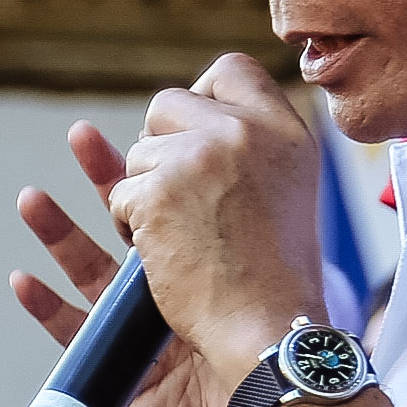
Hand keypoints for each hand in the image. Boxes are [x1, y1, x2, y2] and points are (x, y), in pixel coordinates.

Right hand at [12, 125, 268, 406]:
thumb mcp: (274, 314)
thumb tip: (288, 192)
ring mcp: (139, 333)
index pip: (185, 205)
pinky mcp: (114, 374)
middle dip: (106, 180)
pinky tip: (24, 280)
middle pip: (133, 225)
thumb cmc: (273, 389)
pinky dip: (45, 308)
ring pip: (90, 272)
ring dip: (58, 233)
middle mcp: (173, 294)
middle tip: (83, 136)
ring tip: (30, 197)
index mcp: (213, 270)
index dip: (167, 170)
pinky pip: (71, 337)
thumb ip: (270, 262)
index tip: (161, 127)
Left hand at [106, 54, 331, 367]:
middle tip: (177, 196)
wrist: (274, 335)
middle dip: (159, 148)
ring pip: (138, 154)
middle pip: (169, 104)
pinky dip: (128, 227)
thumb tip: (208, 120)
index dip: (203, 97)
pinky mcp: (157, 196)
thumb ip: (254, 153)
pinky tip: (160, 255)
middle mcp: (244, 133)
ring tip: (180, 239)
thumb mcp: (288, 196)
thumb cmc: (280, 283)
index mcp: (286, 132)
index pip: (232, 71)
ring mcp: (198, 160)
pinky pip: (118, 196)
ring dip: (143, 194)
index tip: (192, 130)